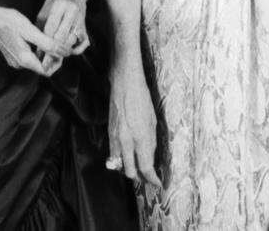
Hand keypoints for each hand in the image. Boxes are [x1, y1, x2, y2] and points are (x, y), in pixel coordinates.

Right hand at [0, 5, 70, 75]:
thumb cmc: (9, 21)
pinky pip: (29, 57)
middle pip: (42, 67)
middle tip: (60, 42)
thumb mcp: (31, 31)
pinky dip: (37, 50)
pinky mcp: (13, 55)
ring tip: (52, 39)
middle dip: (52, 57)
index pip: (47, 71)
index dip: (57, 62)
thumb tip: (64, 52)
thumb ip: (48, 44)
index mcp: (24, 60)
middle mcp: (19, 64)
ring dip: (45, 53)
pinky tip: (40, 39)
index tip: (63, 50)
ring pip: (36, 61)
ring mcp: (15, 60)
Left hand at [36, 0, 89, 74]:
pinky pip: (83, 43)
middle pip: (61, 37)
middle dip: (52, 51)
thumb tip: (36, 47)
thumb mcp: (44, 10)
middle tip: (44, 62)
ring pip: (71, 41)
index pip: (50, 28)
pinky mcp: (86, 26)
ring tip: (53, 60)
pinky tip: (67, 53)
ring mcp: (81, 19)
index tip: (37, 54)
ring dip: (62, 52)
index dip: (43, 42)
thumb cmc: (55, 2)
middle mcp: (72, 11)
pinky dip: (76, 50)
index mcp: (59, 5)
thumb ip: (41, 27)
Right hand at [108, 66, 161, 187]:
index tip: (158, 183)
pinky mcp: (109, 133)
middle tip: (148, 178)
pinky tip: (128, 157)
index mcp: (141, 137)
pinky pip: (114, 154)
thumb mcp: (153, 121)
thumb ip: (151, 141)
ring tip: (138, 170)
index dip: (152, 179)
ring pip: (119, 165)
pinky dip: (120, 160)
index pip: (146, 167)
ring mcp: (116, 138)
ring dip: (129, 170)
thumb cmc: (142, 99)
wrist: (124, 84)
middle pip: (130, 171)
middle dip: (140, 178)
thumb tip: (150, 156)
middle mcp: (127, 141)